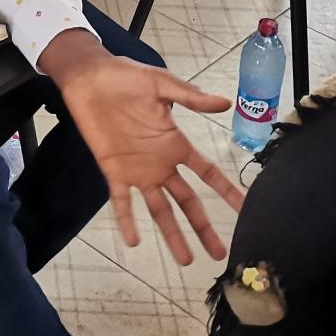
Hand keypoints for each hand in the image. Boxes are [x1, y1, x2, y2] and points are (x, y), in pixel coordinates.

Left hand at [44, 38, 244, 264]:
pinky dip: (127, 220)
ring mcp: (137, 170)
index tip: (246, 209)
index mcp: (174, 143)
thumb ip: (191, 97)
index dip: (226, 190)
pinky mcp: (113, 171)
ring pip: (159, 209)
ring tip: (185, 259)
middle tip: (219, 253)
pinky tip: (133, 241)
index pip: (207, 172)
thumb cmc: (126, 77)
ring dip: (171, 234)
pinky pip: (121, 201)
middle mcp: (160, 163)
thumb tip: (225, 102)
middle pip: (187, 201)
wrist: (90, 76)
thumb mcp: (162, 84)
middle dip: (203, 227)